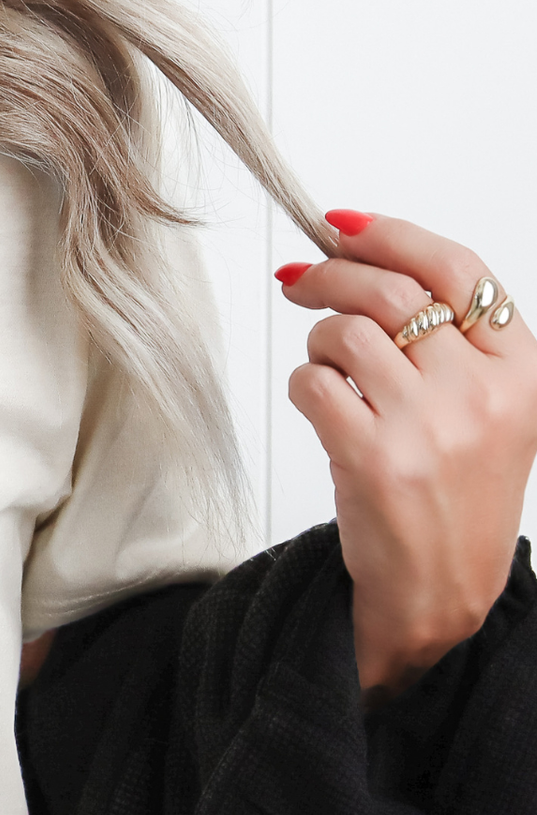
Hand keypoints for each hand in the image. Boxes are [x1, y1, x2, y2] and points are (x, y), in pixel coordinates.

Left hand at [282, 211, 536, 700]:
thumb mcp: (485, 409)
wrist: (439, 589)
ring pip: (346, 334)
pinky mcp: (375, 457)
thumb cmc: (452, 496)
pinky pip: (314, 384)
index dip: (393, 234)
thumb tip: (368, 261)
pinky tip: (319, 407)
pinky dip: (302, 386)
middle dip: (330, 275)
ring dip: (317, 343)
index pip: (457, 268)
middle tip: (299, 280)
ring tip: (326, 373)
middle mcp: (481, 389)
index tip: (344, 225)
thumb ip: (448, 341)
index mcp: (520, 367)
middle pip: (390, 291)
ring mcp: (429, 423)